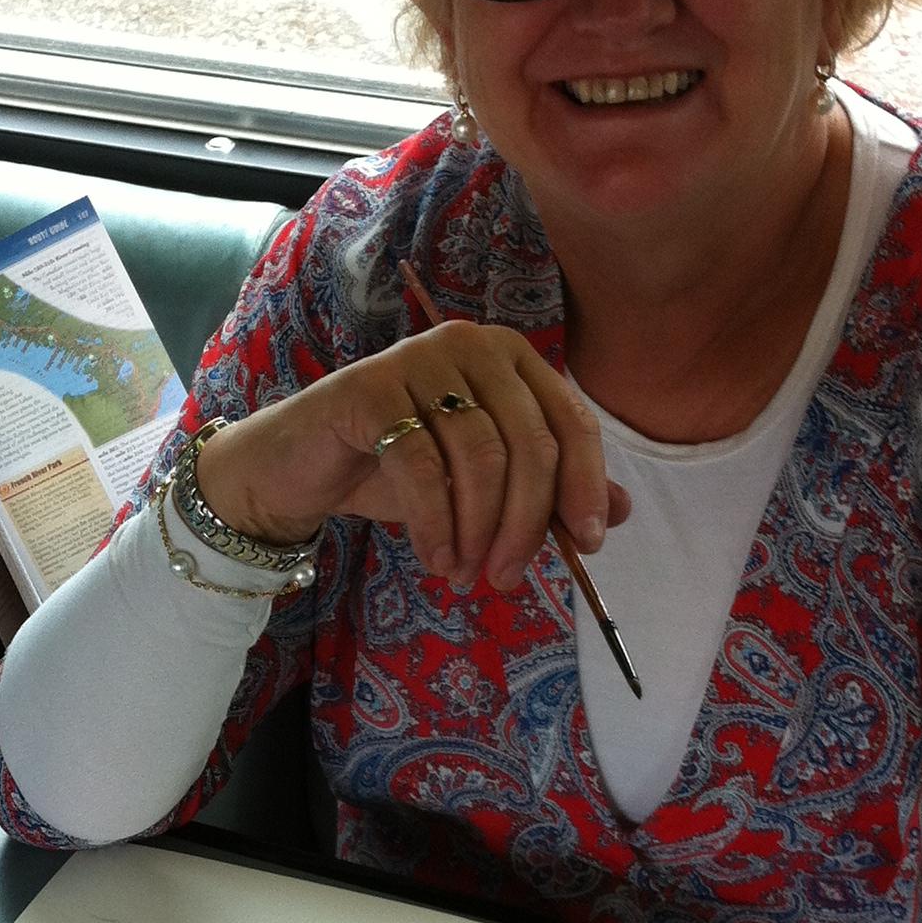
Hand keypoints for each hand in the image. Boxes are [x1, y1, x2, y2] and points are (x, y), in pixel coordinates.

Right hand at [193, 317, 626, 593]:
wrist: (302, 466)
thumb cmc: (399, 471)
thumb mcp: (481, 485)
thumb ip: (546, 490)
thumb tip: (619, 513)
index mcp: (510, 357)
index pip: (571, 421)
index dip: (585, 486)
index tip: (587, 545)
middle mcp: (470, 345)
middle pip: (529, 443)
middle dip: (526, 523)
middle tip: (507, 577)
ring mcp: (418, 359)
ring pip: (480, 457)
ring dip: (479, 531)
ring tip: (465, 574)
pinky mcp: (370, 389)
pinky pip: (423, 467)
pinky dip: (437, 525)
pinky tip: (436, 558)